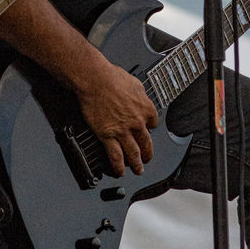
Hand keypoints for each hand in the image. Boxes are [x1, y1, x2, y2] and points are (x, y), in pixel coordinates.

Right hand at [72, 54, 157, 176]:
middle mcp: (137, 122)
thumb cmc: (111, 77)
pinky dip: (118, 166)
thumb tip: (141, 97)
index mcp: (146, 108)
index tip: (147, 130)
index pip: (154, 123)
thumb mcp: (135, 82)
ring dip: (137, 164)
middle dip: (148, 153)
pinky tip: (119, 171)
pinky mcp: (108, 135)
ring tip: (138, 170)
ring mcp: (123, 131)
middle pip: (146, 142)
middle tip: (147, 158)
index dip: (150, 127)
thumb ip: (140, 93)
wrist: (95, 79)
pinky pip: (115, 155)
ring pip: (134, 153)